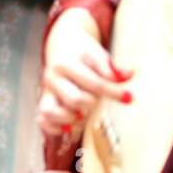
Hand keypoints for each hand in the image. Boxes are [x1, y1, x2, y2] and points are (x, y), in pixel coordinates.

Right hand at [38, 9, 132, 137]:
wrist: (62, 45)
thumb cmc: (83, 52)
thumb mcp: (98, 53)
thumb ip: (112, 67)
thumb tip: (129, 74)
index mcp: (65, 63)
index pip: (93, 83)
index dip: (114, 92)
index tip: (129, 97)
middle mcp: (53, 78)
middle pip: (74, 100)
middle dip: (92, 103)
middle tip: (98, 99)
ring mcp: (47, 92)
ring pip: (50, 111)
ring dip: (70, 117)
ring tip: (83, 115)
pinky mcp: (44, 103)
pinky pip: (43, 120)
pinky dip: (55, 127)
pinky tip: (70, 127)